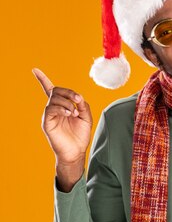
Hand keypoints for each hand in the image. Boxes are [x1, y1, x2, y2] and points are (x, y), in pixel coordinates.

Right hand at [33, 68, 92, 189]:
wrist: (76, 151)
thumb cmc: (80, 135)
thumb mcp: (86, 117)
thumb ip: (83, 105)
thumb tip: (78, 97)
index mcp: (62, 106)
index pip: (50, 90)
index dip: (42, 80)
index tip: (35, 70)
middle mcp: (53, 109)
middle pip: (56, 91)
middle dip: (68, 92)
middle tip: (79, 100)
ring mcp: (49, 115)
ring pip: (54, 99)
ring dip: (67, 102)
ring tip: (75, 113)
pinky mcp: (47, 122)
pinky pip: (50, 109)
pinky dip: (62, 108)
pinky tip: (69, 114)